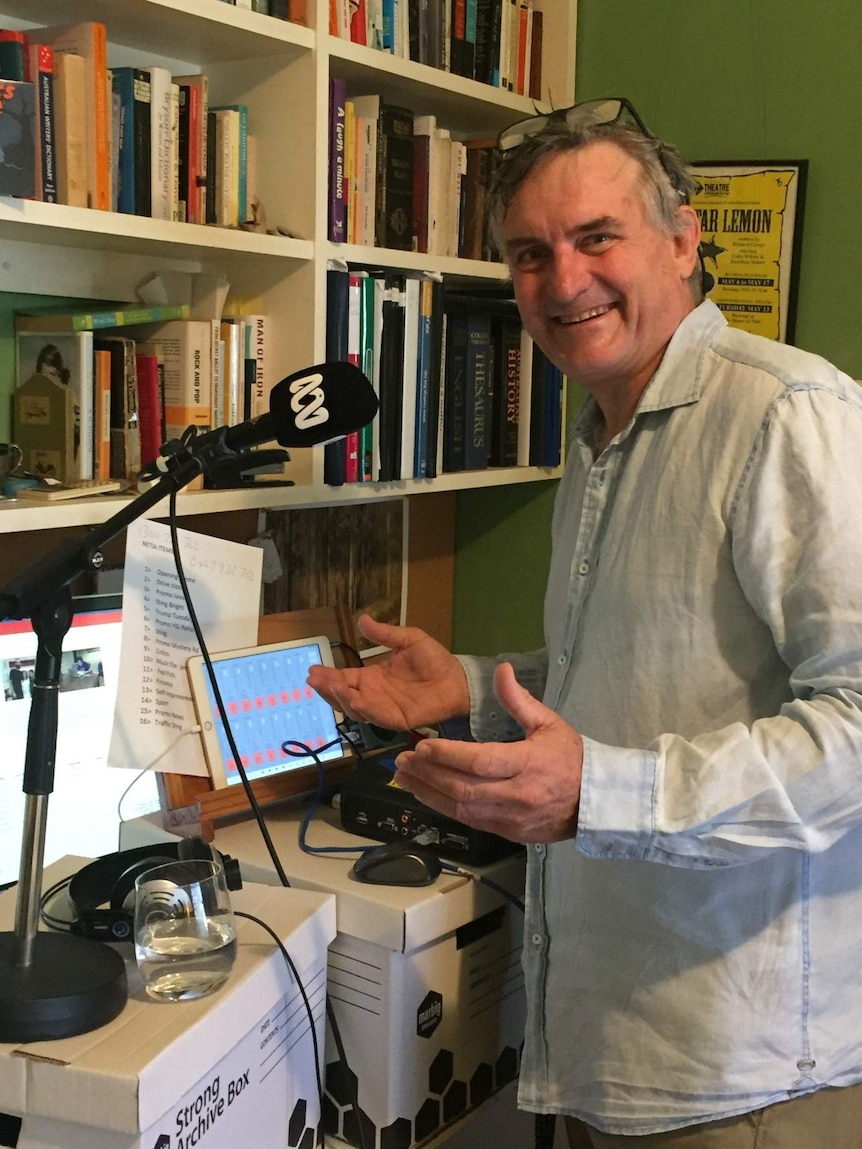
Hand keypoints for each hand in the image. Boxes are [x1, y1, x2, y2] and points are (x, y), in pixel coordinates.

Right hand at [306, 614, 469, 730]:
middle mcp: (374, 695)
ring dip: (341, 698)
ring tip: (330, 685)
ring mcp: (384, 709)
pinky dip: (364, 709)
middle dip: (327, 689)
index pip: (344, 679)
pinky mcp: (398, 719)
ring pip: (355, 709)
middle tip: (314, 679)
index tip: (312, 670)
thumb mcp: (408, 640)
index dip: (328, 677)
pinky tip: (354, 699)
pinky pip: (377, 716)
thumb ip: (384, 634)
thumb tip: (361, 619)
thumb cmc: (434, 660)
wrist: (458, 679)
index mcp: (373, 678)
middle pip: (343, 696)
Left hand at [394, 662, 581, 842]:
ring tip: (404, 778)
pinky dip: (444, 807)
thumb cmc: (570, 758)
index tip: (421, 747)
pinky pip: (470, 821)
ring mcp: (511, 818)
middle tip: (402, 762)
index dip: (448, 755)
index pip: (480, 761)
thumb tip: (501, 669)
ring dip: (429, 793)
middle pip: (464, 788)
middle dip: (428, 775)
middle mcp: (517, 795)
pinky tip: (427, 794)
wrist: (594, 802)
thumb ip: (519, 699)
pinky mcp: (507, 833)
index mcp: (528, 764)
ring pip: (462, 809)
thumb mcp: (549, 722)